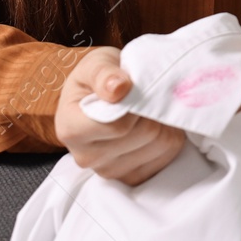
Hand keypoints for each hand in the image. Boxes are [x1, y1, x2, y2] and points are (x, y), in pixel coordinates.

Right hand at [54, 46, 186, 185]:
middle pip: (144, 134)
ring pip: (160, 145)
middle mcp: (87, 157)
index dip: (136, 103)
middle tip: (149, 93)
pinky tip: (156, 123)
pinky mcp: (130, 177)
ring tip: (151, 107)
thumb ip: (104, 74)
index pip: (118, 125)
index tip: (135, 87)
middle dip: (153, 109)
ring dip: (165, 121)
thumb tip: (119, 87)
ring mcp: (109, 171)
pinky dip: (169, 136)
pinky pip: (167, 156)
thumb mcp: (96, 63)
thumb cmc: (98, 77)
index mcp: (71, 129)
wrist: (100, 95)